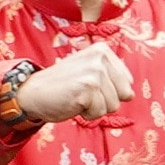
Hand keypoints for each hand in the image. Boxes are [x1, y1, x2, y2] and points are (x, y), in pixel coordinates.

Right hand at [16, 43, 135, 123]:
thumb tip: (131, 93)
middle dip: (105, 101)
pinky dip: (86, 114)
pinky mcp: (87, 88)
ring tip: (78, 98)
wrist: (33, 92)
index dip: (110, 92)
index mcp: (103, 50)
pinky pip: (99, 113)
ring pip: (113, 106)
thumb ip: (111, 77)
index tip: (90, 87)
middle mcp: (100, 57)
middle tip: (84, 94)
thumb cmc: (63, 86)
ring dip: (95, 108)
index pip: (128, 82)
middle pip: (125, 95)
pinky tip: (72, 103)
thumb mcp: (89, 71)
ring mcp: (94, 72)